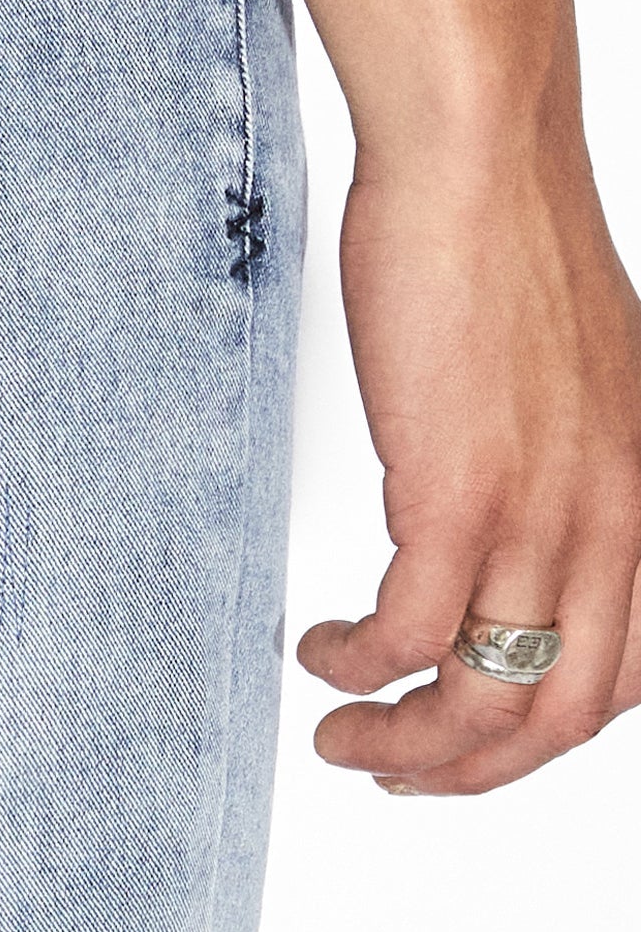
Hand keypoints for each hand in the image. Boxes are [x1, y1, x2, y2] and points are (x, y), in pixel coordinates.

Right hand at [297, 137, 640, 793]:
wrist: (481, 161)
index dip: (544, 729)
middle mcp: (616, 525)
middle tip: (401, 771)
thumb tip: (512, 499)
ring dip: (408, 745)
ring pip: (485, 698)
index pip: (625, 676)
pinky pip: (409, 635)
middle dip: (472, 769)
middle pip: (560, 718)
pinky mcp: (457, 494)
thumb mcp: (579, 373)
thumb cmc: (509, 238)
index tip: (477, 734)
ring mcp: (541, 517)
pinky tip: (320, 651)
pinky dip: (358, 666)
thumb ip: (567, 455)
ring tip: (345, 737)